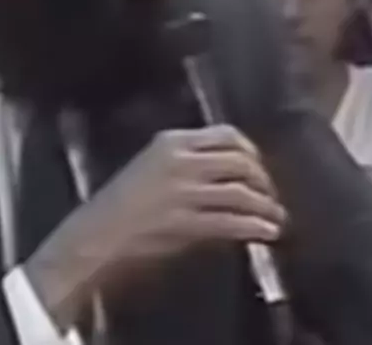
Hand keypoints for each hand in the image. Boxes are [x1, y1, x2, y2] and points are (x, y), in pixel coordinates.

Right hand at [26, 124, 284, 330]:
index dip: (251, 150)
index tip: (260, 166)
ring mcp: (184, 192)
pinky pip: (231, 222)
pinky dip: (255, 227)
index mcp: (172, 141)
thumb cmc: (120, 203)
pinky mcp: (186, 223)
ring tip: (276, 217)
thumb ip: (186, 161)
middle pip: (239, 161)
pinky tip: (266, 233)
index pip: (226, 134)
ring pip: (240, 192)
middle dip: (264, 179)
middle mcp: (182, 161)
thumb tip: (227, 171)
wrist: (95, 237)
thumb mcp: (151, 165)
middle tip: (272, 194)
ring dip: (265, 206)